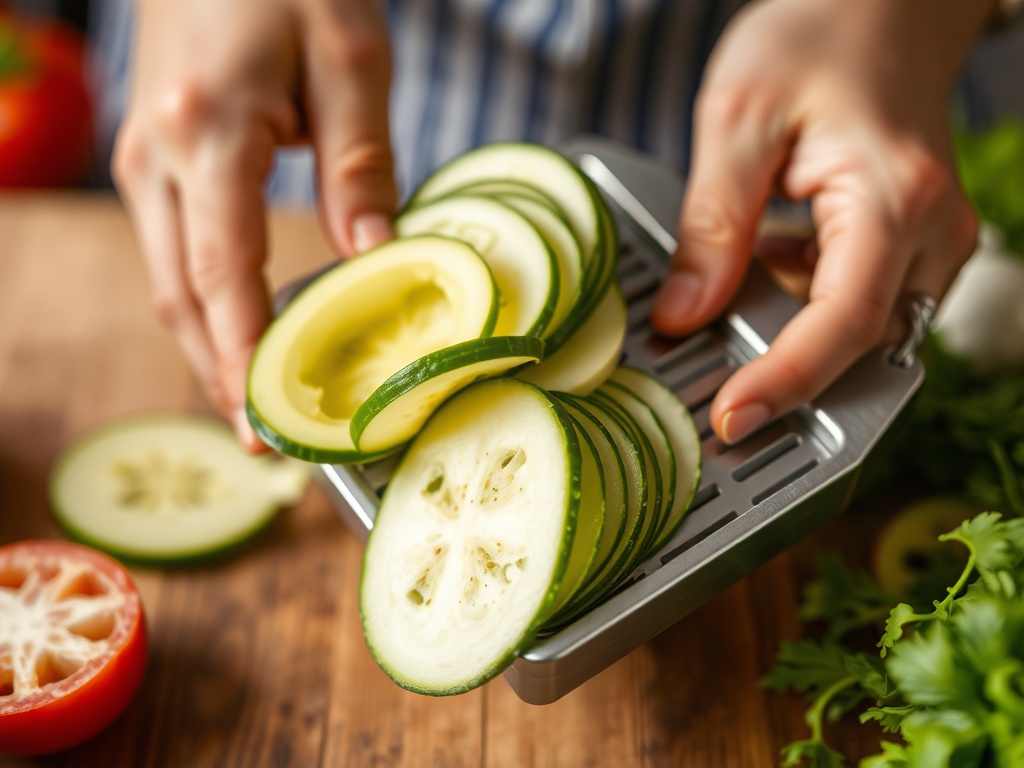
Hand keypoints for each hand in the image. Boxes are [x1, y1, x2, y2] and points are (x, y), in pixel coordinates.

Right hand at [112, 0, 396, 450]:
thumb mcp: (350, 57)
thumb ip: (361, 166)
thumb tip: (377, 264)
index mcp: (207, 130)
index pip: (222, 272)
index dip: (246, 358)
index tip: (271, 427)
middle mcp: (157, 156)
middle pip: (182, 298)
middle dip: (224, 378)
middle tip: (270, 447)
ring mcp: (145, 161)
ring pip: (169, 286)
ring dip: (211, 353)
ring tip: (260, 412)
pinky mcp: (154, 162)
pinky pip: (172, 257)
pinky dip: (205, 311)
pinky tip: (241, 339)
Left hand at [652, 0, 991, 442]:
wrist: (880, 3)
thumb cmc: (818, 36)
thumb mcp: (738, 119)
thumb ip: (713, 224)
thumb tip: (682, 316)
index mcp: (895, 199)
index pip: (844, 323)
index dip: (786, 383)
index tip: (729, 421)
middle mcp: (933, 232)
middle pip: (861, 344)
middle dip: (785, 372)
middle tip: (711, 380)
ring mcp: (933, 241)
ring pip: (862, 331)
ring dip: (793, 329)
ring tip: (740, 273)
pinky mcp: (915, 243)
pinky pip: (862, 302)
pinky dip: (806, 300)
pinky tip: (772, 251)